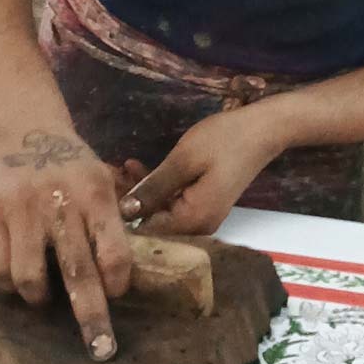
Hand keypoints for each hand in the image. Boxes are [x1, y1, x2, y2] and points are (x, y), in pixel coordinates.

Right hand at [0, 127, 144, 361]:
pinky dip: (11, 283)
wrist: (23, 129)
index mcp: (95, 194)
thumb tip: (125, 271)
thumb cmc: (72, 164)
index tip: (118, 295)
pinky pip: (0, 269)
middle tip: (101, 351)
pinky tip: (19, 276)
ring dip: (40, 298)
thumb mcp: (102, 178)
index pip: (113, 247)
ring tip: (44, 298)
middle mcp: (60, 205)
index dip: (117, 279)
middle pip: (77, 271)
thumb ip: (111, 218)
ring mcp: (22, 212)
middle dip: (91, 316)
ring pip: (30, 277)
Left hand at [120, 106, 282, 235]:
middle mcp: (198, 227)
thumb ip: (153, 188)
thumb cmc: (224, 141)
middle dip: (128, 201)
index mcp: (193, 220)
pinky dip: (157, 189)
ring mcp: (202, 217)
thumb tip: (122, 211)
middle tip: (106, 175)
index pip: (147, 234)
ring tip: (118, 168)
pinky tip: (138, 169)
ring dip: (141, 193)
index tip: (101, 194)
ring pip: (161, 212)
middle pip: (153, 224)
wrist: (263, 129)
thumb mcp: (184, 160)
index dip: (122, 217)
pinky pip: (173, 203)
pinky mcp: (204, 204)